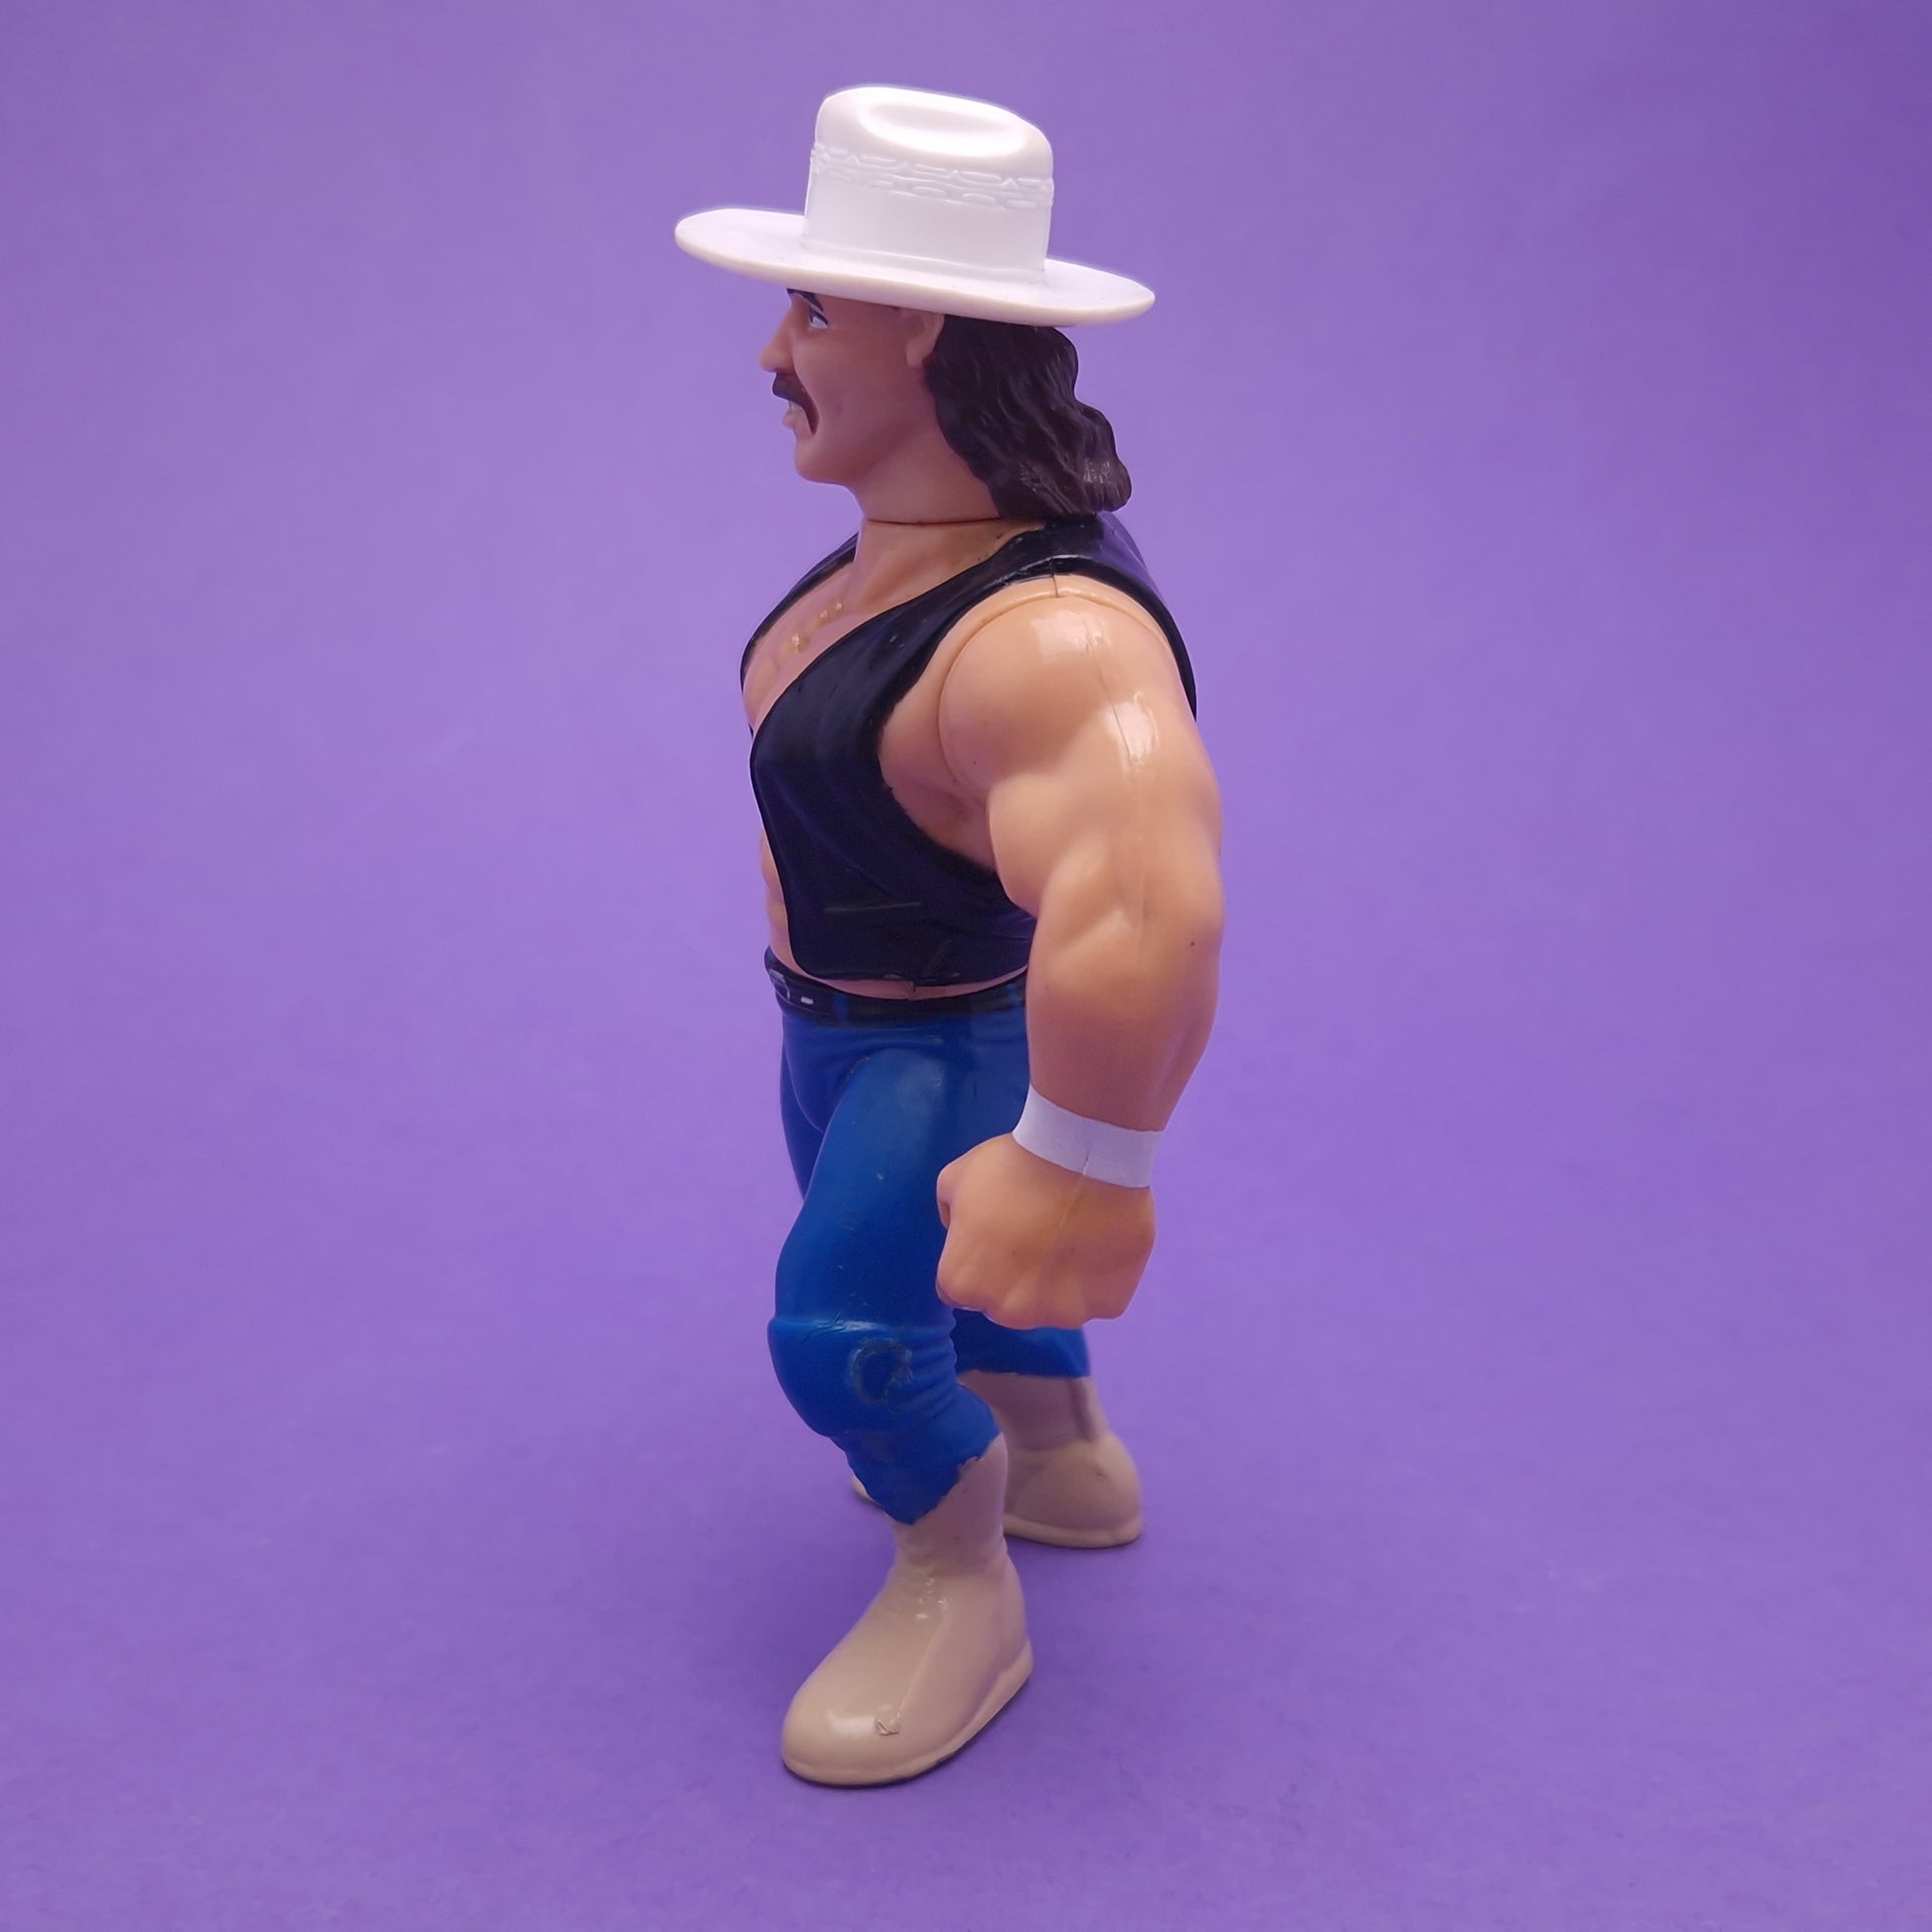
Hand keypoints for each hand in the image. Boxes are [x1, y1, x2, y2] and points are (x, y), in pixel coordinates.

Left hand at [935, 1133, 1155, 1330]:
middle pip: (1007, 1303)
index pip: (960, 1289)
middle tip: (1035, 1235)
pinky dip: (1099, 1279)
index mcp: (963, 1283)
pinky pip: (1098, 1298)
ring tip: (1072, 1238)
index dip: (978, 1262)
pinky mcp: (1106, 1307)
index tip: (997, 1238)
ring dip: (1057, 1283)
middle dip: (1015, 1278)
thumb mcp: (955, 1178)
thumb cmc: (1014, 1166)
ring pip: (1054, 1306)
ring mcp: (1060, 1314)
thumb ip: (952, 1216)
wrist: (1086, 1157)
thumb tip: (964, 1233)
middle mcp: (1008, 1312)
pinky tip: (1101, 1243)